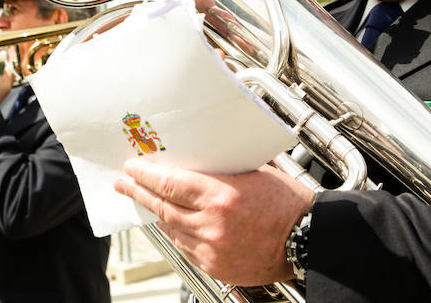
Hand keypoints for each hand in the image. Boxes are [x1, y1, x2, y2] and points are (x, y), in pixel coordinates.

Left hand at [114, 159, 314, 285]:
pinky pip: (186, 248)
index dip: (145, 176)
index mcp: (220, 196)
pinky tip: (176, 224)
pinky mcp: (215, 267)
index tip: (131, 168)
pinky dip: (179, 234)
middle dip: (139, 193)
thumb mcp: (252, 173)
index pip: (169, 184)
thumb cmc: (286, 202)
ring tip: (149, 200)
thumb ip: (219, 172)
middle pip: (162, 207)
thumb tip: (192, 162)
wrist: (307, 239)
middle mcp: (211, 225)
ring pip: (172, 229)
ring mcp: (212, 250)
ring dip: (159, 214)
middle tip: (123, 183)